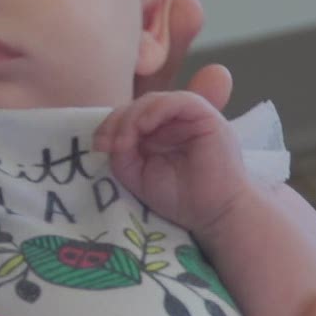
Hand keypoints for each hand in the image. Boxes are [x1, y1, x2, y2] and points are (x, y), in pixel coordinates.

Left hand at [93, 90, 249, 236]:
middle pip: (139, 105)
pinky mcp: (207, 116)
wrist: (216, 215)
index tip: (99, 146)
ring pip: (156, 100)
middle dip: (117, 121)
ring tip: (123, 141)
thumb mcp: (138, 175)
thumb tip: (110, 136)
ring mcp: (192, 116)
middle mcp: (176, 120)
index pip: (131, 115)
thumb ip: (122, 154)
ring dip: (133, 117)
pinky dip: (157, 109)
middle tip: (105, 143)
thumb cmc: (181, 198)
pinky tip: (143, 126)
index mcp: (160, 131)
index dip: (111, 124)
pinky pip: (180, 101)